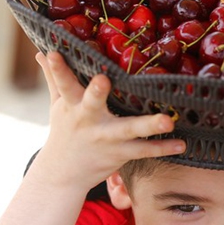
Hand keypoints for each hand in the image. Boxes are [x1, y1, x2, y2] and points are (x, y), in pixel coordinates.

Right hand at [31, 52, 185, 191]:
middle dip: (96, 93)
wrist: (63, 174)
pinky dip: (163, 148)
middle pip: (92, 104)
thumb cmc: (64, 131)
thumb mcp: (57, 105)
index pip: (62, 83)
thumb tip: (42, 49)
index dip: (57, 68)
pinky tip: (182, 144)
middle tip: (102, 81)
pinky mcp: (121, 153)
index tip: (53, 52)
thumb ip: (54, 77)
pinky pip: (144, 151)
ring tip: (168, 121)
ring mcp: (106, 138)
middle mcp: (88, 121)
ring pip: (128, 130)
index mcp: (71, 105)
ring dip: (148, 126)